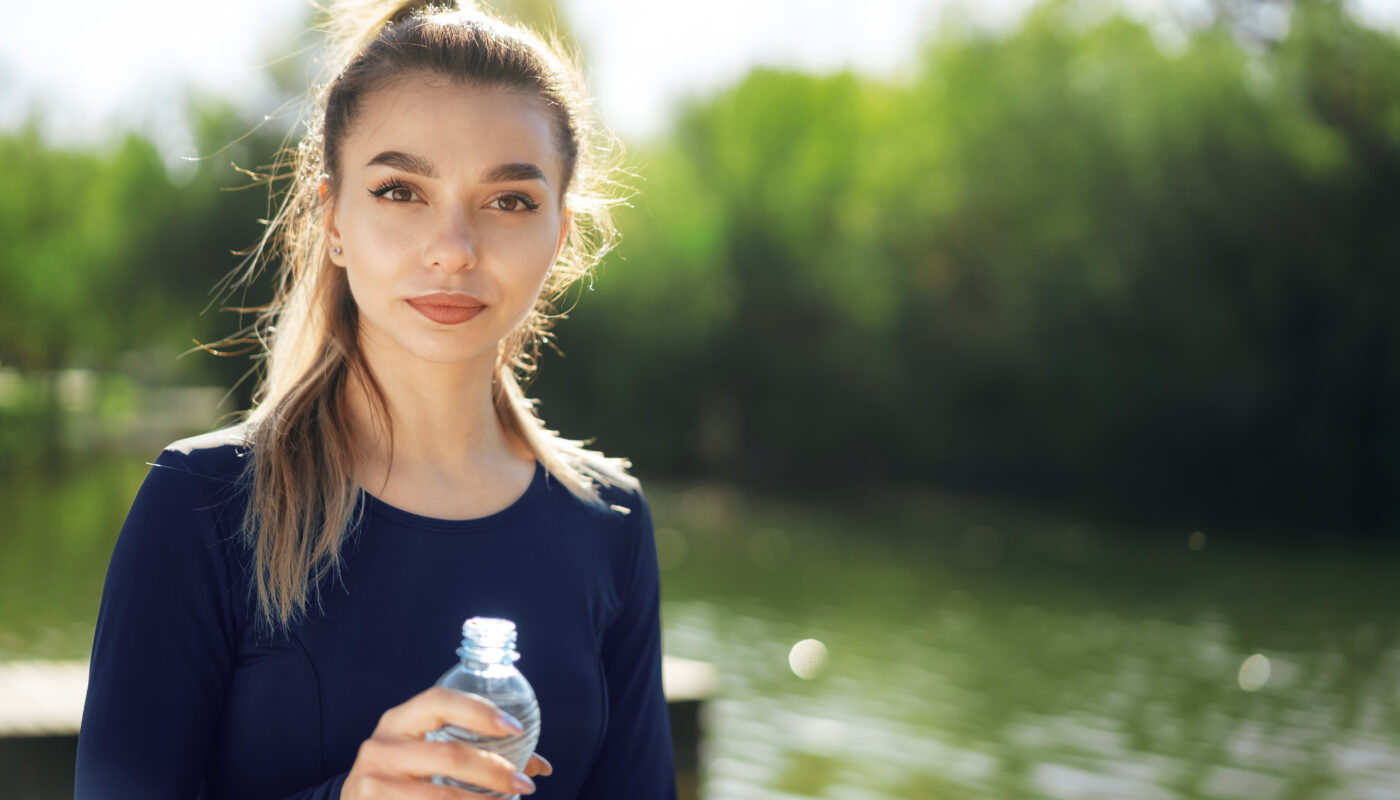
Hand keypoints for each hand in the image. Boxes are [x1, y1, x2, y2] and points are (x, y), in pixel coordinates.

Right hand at [342, 686, 551, 797]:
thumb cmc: (401, 775)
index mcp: (398, 721)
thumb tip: (539, 766)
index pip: (439, 701)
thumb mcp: (424, 753)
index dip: (479, 711)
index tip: (516, 727)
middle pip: (449, 755)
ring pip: (441, 796)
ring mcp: (373, 784)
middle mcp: (381, 748)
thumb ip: (474, 751)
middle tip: (523, 784)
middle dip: (495, 771)